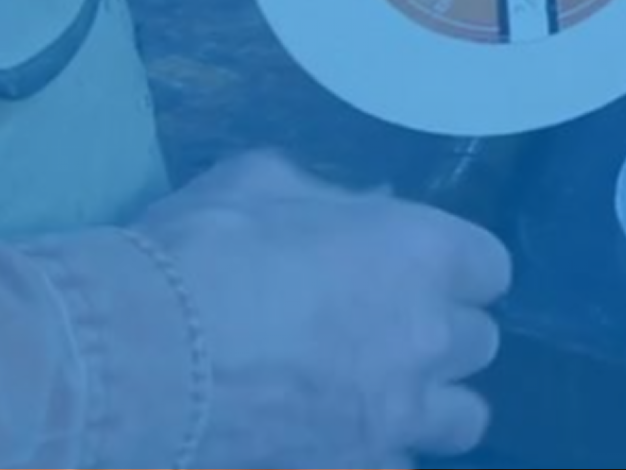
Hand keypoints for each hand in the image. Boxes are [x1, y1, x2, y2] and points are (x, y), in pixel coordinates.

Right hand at [137, 150, 510, 467]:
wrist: (136, 361)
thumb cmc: (200, 252)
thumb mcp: (261, 184)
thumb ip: (329, 201)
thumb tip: (360, 213)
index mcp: (420, 254)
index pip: (489, 266)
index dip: (453, 269)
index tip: (416, 271)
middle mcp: (427, 339)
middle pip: (478, 343)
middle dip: (439, 335)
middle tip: (382, 332)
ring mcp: (396, 419)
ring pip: (462, 419)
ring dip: (429, 406)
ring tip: (378, 400)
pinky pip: (396, 467)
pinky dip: (371, 455)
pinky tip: (330, 442)